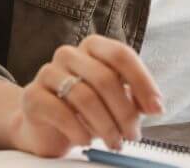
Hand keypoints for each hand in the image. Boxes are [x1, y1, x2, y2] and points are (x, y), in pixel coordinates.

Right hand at [9, 34, 164, 156]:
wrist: (44, 125)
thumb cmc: (85, 109)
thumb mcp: (114, 100)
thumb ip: (134, 97)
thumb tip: (155, 106)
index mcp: (93, 46)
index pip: (122, 55)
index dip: (143, 82)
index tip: (156, 109)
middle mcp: (70, 53)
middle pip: (105, 78)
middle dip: (125, 112)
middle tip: (132, 134)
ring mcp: (48, 72)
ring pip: (85, 97)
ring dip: (105, 125)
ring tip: (114, 142)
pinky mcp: (33, 96)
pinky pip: (61, 112)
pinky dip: (80, 130)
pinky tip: (87, 139)